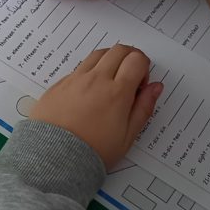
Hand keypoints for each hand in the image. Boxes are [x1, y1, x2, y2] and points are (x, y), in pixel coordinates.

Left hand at [29, 45, 162, 168]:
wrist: (54, 159)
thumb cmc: (92, 152)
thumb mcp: (127, 136)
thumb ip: (144, 108)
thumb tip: (155, 87)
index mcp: (117, 92)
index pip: (137, 60)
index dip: (144, 68)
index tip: (140, 85)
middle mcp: (96, 80)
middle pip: (119, 50)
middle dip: (130, 57)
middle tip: (129, 76)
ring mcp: (75, 80)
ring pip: (98, 54)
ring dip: (110, 60)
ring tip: (110, 82)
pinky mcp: (59, 84)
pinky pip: (79, 68)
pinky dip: (90, 72)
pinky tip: (89, 93)